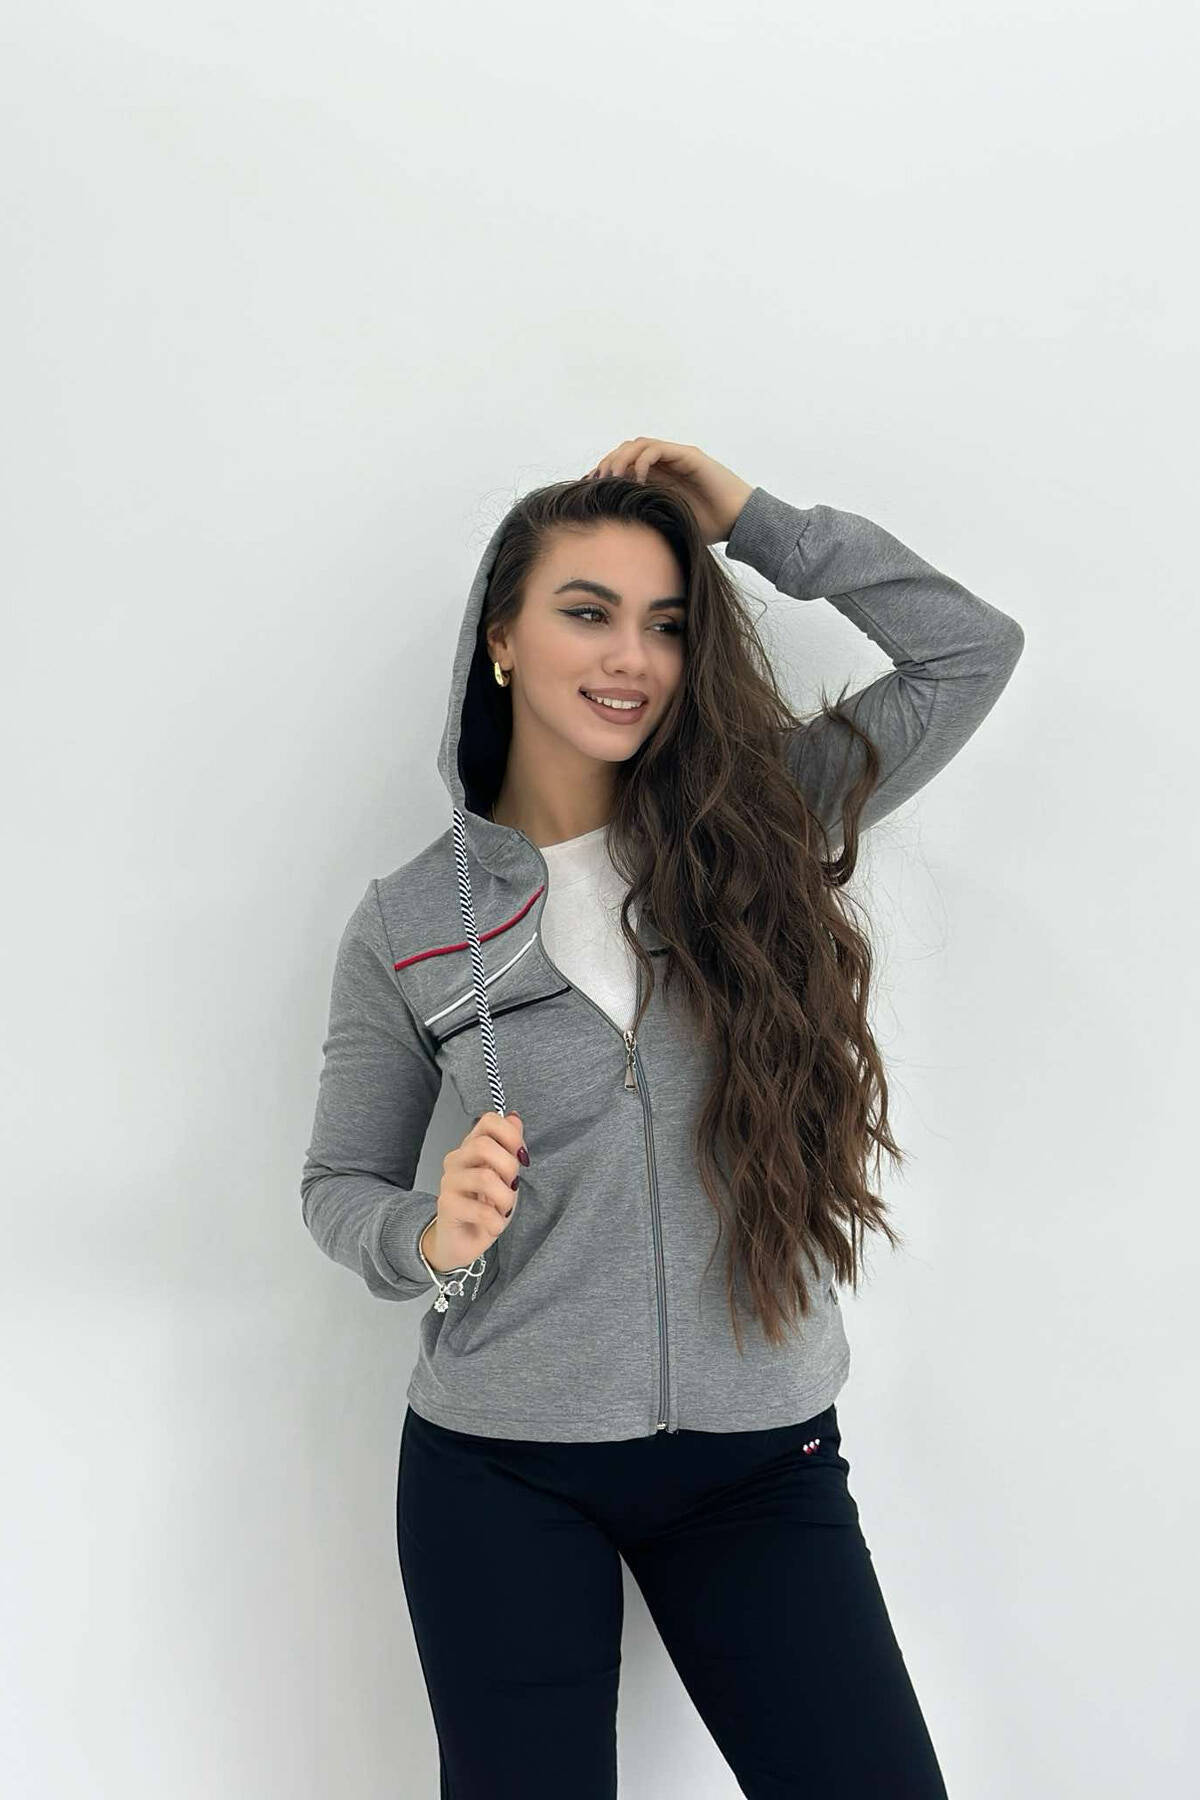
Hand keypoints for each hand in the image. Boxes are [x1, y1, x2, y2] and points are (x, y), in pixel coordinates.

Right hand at [425, 1110, 527, 1272]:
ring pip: (486, 1178)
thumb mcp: (504, 1175)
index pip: (488, 1120)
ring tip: (503, 1210)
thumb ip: (509, 1147)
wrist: (460, 1241)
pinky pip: (482, 1211)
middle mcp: (457, 1160)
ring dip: (505, 1199)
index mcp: (471, 1147)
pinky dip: (496, 1222)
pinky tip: (493, 1225)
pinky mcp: (446, 1206)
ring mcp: (449, 1182)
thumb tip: (514, 1117)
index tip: (520, 1157)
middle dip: (509, 1168)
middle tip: (512, 1186)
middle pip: (484, 1146)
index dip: (510, 1135)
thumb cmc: (483, 1207)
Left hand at [582, 438, 755, 545]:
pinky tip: (636, 481)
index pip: (623, 464)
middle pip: (625, 450)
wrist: (739, 522)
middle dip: (606, 464)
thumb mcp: (667, 525)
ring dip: (620, 458)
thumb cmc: (708, 528)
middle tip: (595, 483)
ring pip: (638, 444)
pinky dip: (642, 461)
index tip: (587, 489)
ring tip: (611, 478)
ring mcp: (676, 457)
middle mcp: (665, 463)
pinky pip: (657, 449)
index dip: (603, 473)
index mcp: (658, 477)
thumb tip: (615, 537)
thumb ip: (646, 521)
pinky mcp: (688, 456)